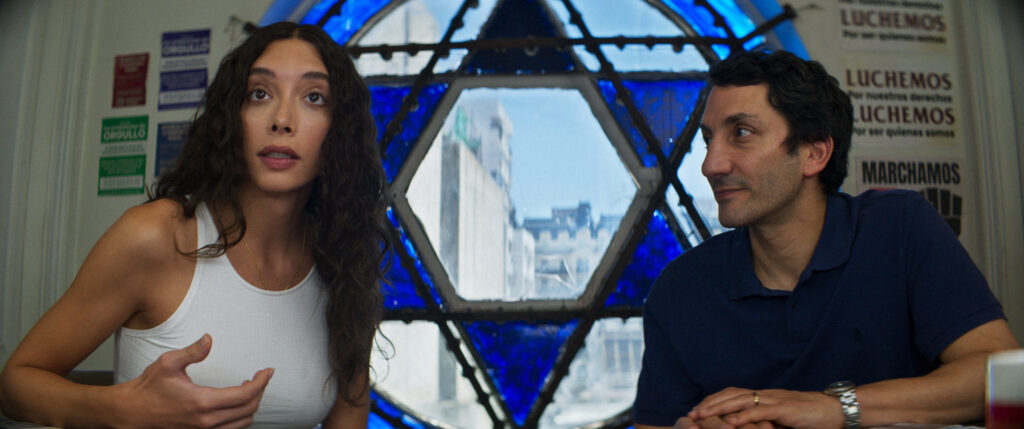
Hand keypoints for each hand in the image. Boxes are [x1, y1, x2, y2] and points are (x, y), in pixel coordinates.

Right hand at [115, 334, 273, 427]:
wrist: (131, 413)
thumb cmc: (149, 388)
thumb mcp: (168, 363)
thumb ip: (192, 351)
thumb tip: (209, 339)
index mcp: (202, 402)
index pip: (245, 395)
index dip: (261, 382)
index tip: (267, 371)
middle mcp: (206, 421)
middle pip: (249, 410)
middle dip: (260, 392)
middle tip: (261, 376)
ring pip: (243, 423)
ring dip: (251, 406)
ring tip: (249, 387)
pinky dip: (240, 417)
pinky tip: (236, 402)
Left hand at [688, 387, 843, 428]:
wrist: (835, 410)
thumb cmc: (810, 417)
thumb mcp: (781, 419)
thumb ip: (765, 421)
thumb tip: (745, 427)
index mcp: (764, 397)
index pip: (732, 394)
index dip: (713, 401)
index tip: (697, 410)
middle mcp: (766, 395)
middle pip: (731, 395)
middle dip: (709, 404)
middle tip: (691, 414)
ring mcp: (775, 400)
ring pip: (740, 401)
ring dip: (719, 409)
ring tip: (702, 417)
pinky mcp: (785, 409)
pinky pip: (760, 412)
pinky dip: (743, 417)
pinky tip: (730, 424)